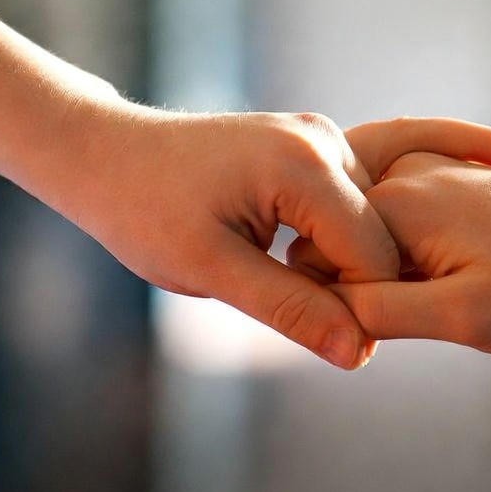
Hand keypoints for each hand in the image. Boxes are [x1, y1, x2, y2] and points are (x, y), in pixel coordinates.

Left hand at [20, 100, 490, 368]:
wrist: (106, 153)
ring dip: (360, 261)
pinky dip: (350, 237)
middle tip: (340, 328)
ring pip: (374, 219)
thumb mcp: (211, 271)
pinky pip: (354, 200)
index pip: (376, 255)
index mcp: (306, 165)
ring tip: (334, 291)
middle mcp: (325, 140)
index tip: (349, 348)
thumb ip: (289, 308)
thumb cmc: (144, 209)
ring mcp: (321, 137)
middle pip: (384, 235)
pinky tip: (325, 265)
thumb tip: (360, 353)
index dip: (367, 310)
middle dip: (368, 286)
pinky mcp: (312, 145)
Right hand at [289, 152, 490, 354]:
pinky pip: (410, 228)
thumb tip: (320, 309)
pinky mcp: (457, 183)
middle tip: (438, 317)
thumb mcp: (461, 316)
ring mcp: (432, 174)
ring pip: (379, 241)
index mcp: (393, 204)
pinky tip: (474, 278)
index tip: (392, 336)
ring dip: (403, 278)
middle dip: (371, 289)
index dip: (340, 306)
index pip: (313, 260)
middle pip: (344, 248)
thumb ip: (377, 310)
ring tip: (465, 297)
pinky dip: (425, 260)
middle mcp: (404, 177)